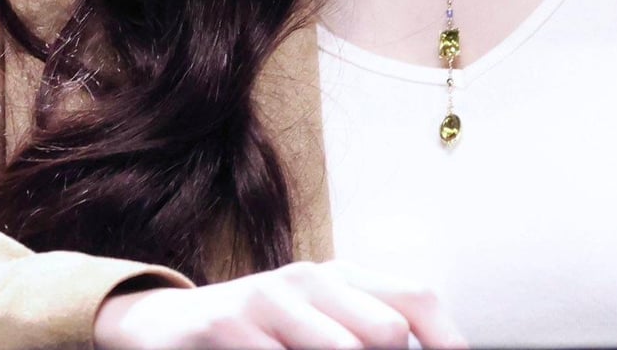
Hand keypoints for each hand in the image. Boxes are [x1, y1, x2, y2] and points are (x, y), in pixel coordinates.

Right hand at [93, 259, 469, 348]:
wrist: (169, 325)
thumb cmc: (257, 330)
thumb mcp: (315, 325)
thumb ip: (361, 332)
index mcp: (340, 278)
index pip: (413, 298)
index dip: (447, 337)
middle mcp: (310, 280)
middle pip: (386, 330)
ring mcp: (269, 298)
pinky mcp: (229, 323)